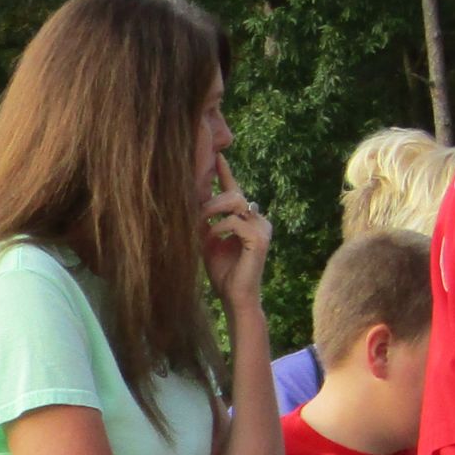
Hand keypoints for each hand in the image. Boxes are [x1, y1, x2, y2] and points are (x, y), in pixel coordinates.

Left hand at [201, 155, 270, 308]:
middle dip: (210, 200)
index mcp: (247, 219)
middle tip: (195, 212)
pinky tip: (211, 237)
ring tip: (201, 223)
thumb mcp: (208, 240)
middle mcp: (258, 220)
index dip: (226, 173)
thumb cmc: (222, 272)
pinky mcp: (260, 239)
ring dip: (213, 210)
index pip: (236, 190)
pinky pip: (235, 221)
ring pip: (235, 202)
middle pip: (234, 193)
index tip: (217, 157)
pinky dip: (219, 227)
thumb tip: (192, 201)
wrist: (234, 297)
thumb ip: (206, 221)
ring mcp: (262, 228)